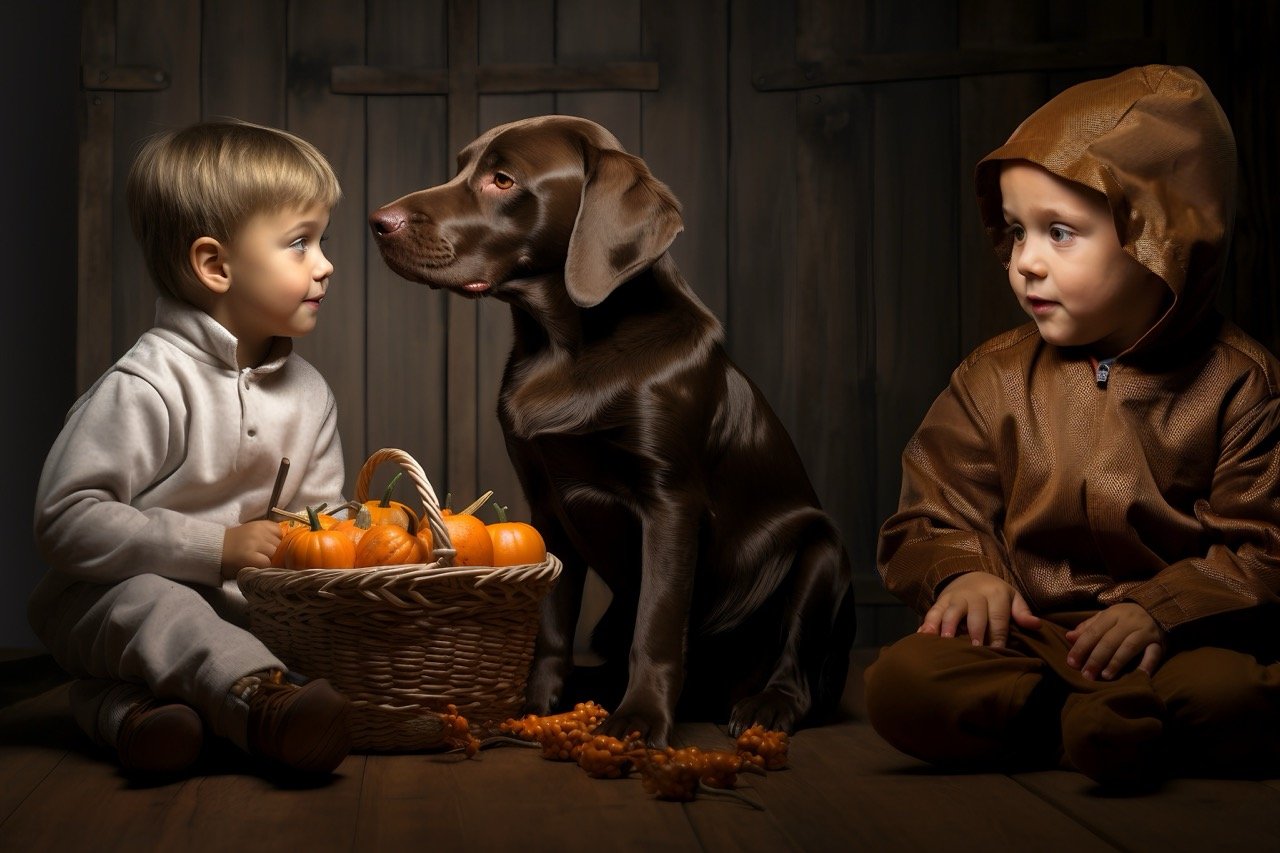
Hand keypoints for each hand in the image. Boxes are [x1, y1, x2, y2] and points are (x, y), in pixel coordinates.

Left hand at [222, 520, 282, 578]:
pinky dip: (280, 536)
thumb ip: (259, 572)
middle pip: (277, 552)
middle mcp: (255, 541)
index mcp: (248, 556)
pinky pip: (278, 529)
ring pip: (280, 541)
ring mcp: (258, 530)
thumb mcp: (241, 573)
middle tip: (273, 562)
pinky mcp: (260, 523)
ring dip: (279, 548)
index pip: (270, 564)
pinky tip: (276, 541)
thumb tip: (276, 571)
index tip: (271, 571)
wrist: (217, 545)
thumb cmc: (228, 563)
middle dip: (277, 558)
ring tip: (274, 552)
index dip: (272, 568)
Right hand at [918, 571, 1040, 648]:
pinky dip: (927, 624)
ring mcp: (955, 597)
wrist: (970, 575)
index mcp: (995, 593)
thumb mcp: (1012, 597)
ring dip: (947, 626)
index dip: (998, 634)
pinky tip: (923, 636)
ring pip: (951, 611)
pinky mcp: (940, 601)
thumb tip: (1036, 624)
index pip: (998, 616)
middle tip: (974, 648)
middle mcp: (974, 594)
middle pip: (975, 614)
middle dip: (975, 631)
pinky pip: (932, 612)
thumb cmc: (995, 594)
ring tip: (945, 641)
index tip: (997, 651)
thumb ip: (1022, 612)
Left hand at [1065, 603, 1164, 679]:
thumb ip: (1088, 627)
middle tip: (1086, 675)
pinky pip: (1154, 653)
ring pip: (1129, 647)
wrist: (1158, 608)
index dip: (1081, 647)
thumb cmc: (1125, 617)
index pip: (1094, 631)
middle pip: (1109, 641)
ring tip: (1105, 676)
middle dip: (1096, 659)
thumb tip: (1069, 637)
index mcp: (1113, 614)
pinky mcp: (1159, 641)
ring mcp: (1145, 631)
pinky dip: (1148, 664)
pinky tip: (1140, 675)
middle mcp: (1129, 621)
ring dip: (1116, 663)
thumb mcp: (1106, 617)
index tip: (1072, 663)